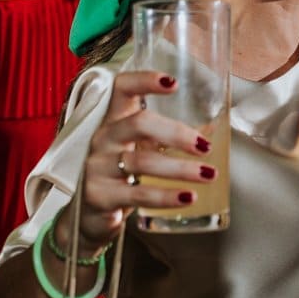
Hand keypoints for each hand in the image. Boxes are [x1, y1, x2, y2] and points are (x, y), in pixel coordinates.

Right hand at [78, 71, 215, 243]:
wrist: (89, 216)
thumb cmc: (120, 175)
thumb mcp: (136, 149)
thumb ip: (163, 138)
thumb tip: (210, 132)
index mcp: (113, 120)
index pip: (121, 89)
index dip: (144, 81)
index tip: (174, 83)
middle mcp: (102, 139)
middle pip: (139, 123)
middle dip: (177, 133)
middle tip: (205, 146)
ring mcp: (97, 167)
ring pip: (143, 161)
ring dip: (181, 168)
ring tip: (209, 175)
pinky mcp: (100, 196)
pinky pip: (138, 195)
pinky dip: (167, 196)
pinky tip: (189, 197)